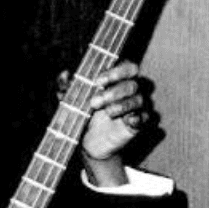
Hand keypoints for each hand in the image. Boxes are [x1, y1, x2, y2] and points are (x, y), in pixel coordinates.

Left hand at [60, 61, 154, 185]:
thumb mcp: (71, 99)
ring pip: (138, 100)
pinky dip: (137, 117)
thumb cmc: (83, 113)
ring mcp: (137, 106)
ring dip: (122, 105)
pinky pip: (145, 117)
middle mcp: (131, 90)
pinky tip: (127, 120)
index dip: (116, 72)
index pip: (128, 67)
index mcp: (118, 80)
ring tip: (107, 113)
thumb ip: (67, 86)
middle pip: (132, 84)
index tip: (97, 81)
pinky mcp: (138, 123)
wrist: (86, 140)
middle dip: (114, 92)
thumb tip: (63, 74)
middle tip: (95, 102)